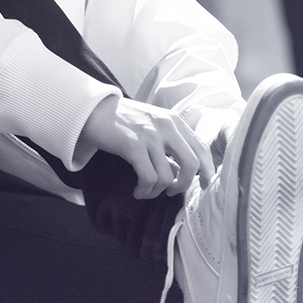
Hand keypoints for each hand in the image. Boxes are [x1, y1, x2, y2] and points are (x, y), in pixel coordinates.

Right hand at [78, 96, 208, 198]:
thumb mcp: (153, 126)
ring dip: (157, 191)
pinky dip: (145, 190)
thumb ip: (169, 145)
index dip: (208, 170)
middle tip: (171, 192)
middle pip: (192, 164)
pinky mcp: (132, 145)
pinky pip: (148, 178)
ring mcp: (150, 135)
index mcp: (174, 121)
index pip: (201, 147)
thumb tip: (180, 173)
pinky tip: (138, 191)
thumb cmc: (123, 121)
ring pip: (168, 176)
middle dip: (184, 184)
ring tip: (146, 191)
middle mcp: (166, 126)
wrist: (93, 110)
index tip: (205, 184)